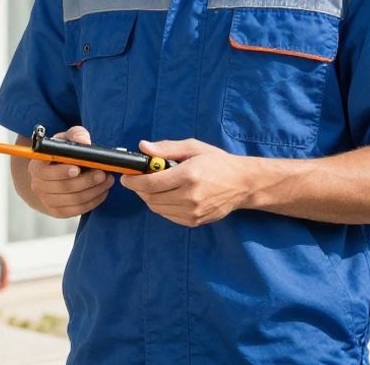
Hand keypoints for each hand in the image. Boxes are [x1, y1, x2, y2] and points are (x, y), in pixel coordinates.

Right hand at [26, 126, 114, 217]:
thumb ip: (76, 135)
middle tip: (102, 174)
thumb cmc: (63, 152)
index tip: (78, 168)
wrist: (57, 172)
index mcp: (37, 166)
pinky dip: (93, 201)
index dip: (61, 172)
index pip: (45, 172)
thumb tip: (84, 141)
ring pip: (74, 200)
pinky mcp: (58, 212)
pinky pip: (78, 210)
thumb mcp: (67, 138)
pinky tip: (102, 191)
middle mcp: (38, 185)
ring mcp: (47, 200)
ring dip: (94, 191)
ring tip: (107, 181)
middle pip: (64, 187)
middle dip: (86, 181)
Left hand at [120, 138, 250, 226]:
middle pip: (150, 198)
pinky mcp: (195, 221)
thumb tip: (143, 147)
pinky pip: (168, 215)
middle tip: (137, 180)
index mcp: (189, 175)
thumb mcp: (193, 147)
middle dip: (139, 189)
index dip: (133, 181)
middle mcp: (190, 196)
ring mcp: (193, 212)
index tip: (126, 176)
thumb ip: (166, 148)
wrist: (243, 184)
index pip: (150, 183)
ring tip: (153, 186)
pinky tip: (167, 195)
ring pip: (157, 208)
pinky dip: (161, 206)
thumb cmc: (217, 162)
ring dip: (149, 198)